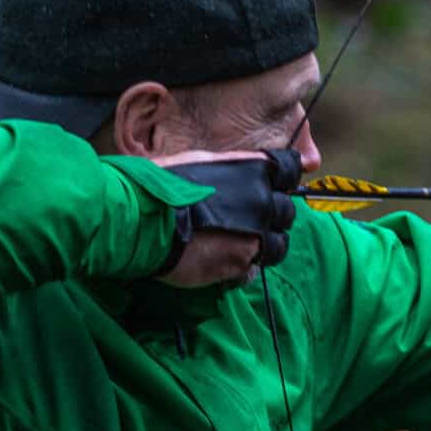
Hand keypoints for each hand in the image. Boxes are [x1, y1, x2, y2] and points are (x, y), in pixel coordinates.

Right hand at [154, 149, 302, 284]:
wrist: (139, 218)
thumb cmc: (161, 183)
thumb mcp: (202, 160)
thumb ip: (232, 168)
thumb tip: (243, 174)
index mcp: (255, 170)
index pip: (291, 170)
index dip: (281, 181)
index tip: (273, 187)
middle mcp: (263, 202)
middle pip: (287, 212)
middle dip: (273, 215)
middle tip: (251, 220)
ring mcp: (255, 236)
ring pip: (278, 245)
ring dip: (265, 244)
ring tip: (241, 244)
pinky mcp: (239, 265)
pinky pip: (253, 270)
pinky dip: (243, 268)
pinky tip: (225, 262)